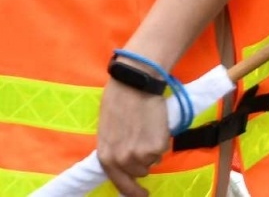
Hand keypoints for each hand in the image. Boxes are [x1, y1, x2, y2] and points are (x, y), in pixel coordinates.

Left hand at [96, 78, 170, 196]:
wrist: (135, 83)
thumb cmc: (117, 99)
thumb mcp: (106, 129)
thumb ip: (113, 148)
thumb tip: (121, 161)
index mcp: (106, 156)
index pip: (120, 184)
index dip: (132, 192)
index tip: (141, 195)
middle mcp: (122, 160)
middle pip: (138, 173)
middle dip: (142, 161)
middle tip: (143, 142)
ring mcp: (141, 155)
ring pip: (151, 162)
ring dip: (151, 150)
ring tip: (146, 128)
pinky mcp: (157, 147)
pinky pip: (162, 150)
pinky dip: (160, 140)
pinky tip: (154, 124)